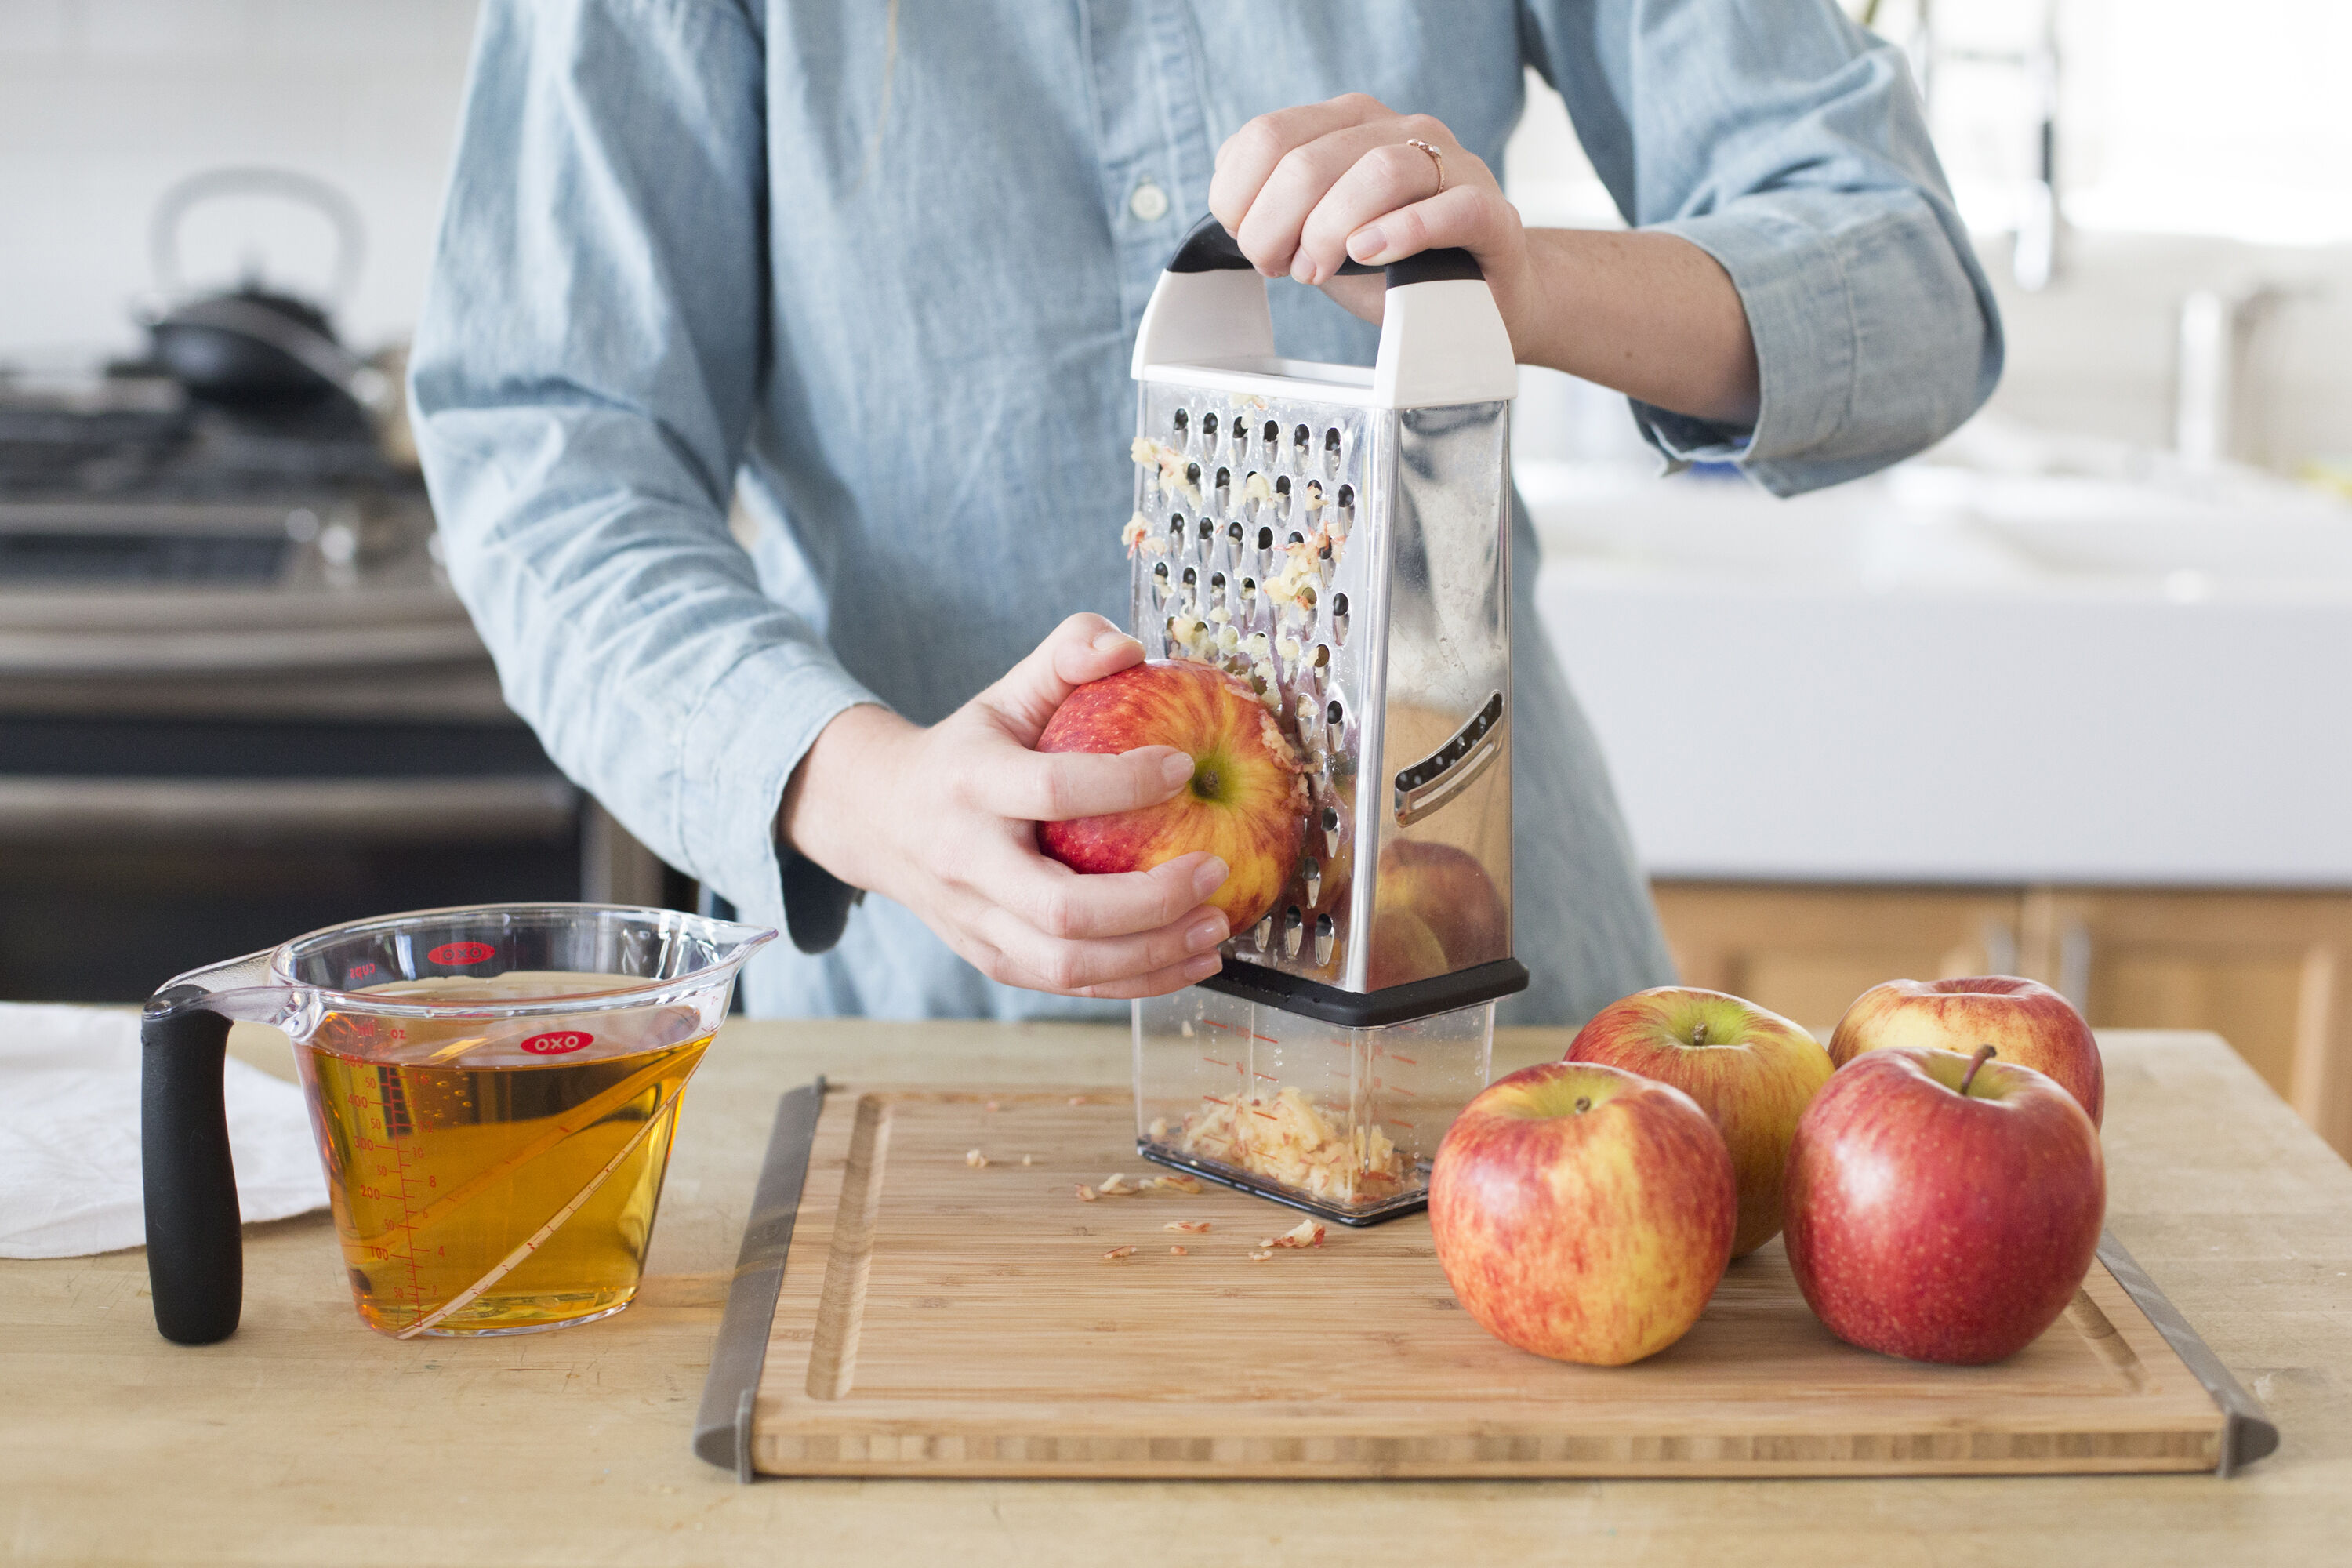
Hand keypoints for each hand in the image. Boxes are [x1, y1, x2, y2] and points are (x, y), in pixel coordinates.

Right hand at [780, 613, 1231, 999]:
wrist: (878, 820)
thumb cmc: (966, 752)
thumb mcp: (1005, 692)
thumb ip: (1066, 654)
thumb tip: (1130, 647)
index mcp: (969, 784)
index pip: (1051, 790)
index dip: (1123, 783)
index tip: (1183, 766)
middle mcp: (966, 862)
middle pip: (1062, 909)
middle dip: (1151, 900)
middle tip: (1215, 869)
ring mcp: (976, 922)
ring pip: (1068, 963)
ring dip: (1154, 954)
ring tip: (1217, 925)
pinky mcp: (993, 961)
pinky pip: (1071, 985)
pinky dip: (1139, 980)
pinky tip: (1192, 957)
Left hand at [1208, 93, 1536, 341]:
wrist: (1481, 297)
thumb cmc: (1397, 264)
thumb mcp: (1321, 232)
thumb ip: (1279, 210)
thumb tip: (1236, 218)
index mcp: (1348, 123)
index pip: (1266, 136)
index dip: (1241, 200)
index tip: (1254, 245)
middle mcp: (1398, 130)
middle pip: (1309, 160)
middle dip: (1275, 228)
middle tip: (1287, 269)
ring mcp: (1449, 165)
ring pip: (1377, 172)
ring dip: (1328, 232)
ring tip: (1321, 269)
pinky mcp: (1489, 211)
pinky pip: (1451, 207)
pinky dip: (1404, 229)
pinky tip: (1371, 253)